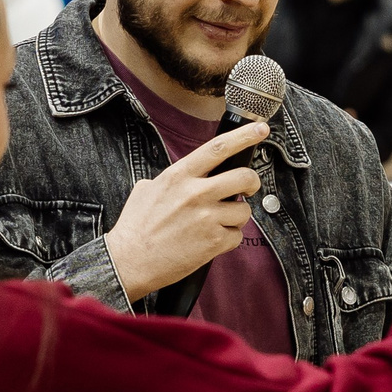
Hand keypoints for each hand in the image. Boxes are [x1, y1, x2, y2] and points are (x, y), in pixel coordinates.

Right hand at [105, 122, 267, 301]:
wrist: (130, 262)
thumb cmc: (136, 227)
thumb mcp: (147, 190)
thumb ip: (171, 179)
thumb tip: (185, 176)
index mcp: (179, 176)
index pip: (218, 148)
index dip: (244, 136)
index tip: (261, 129)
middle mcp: (196, 193)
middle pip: (244, 177)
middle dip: (252, 182)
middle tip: (248, 188)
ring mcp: (206, 218)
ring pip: (244, 210)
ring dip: (236, 217)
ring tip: (216, 223)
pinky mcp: (213, 242)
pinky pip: (237, 236)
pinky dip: (228, 239)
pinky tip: (210, 242)